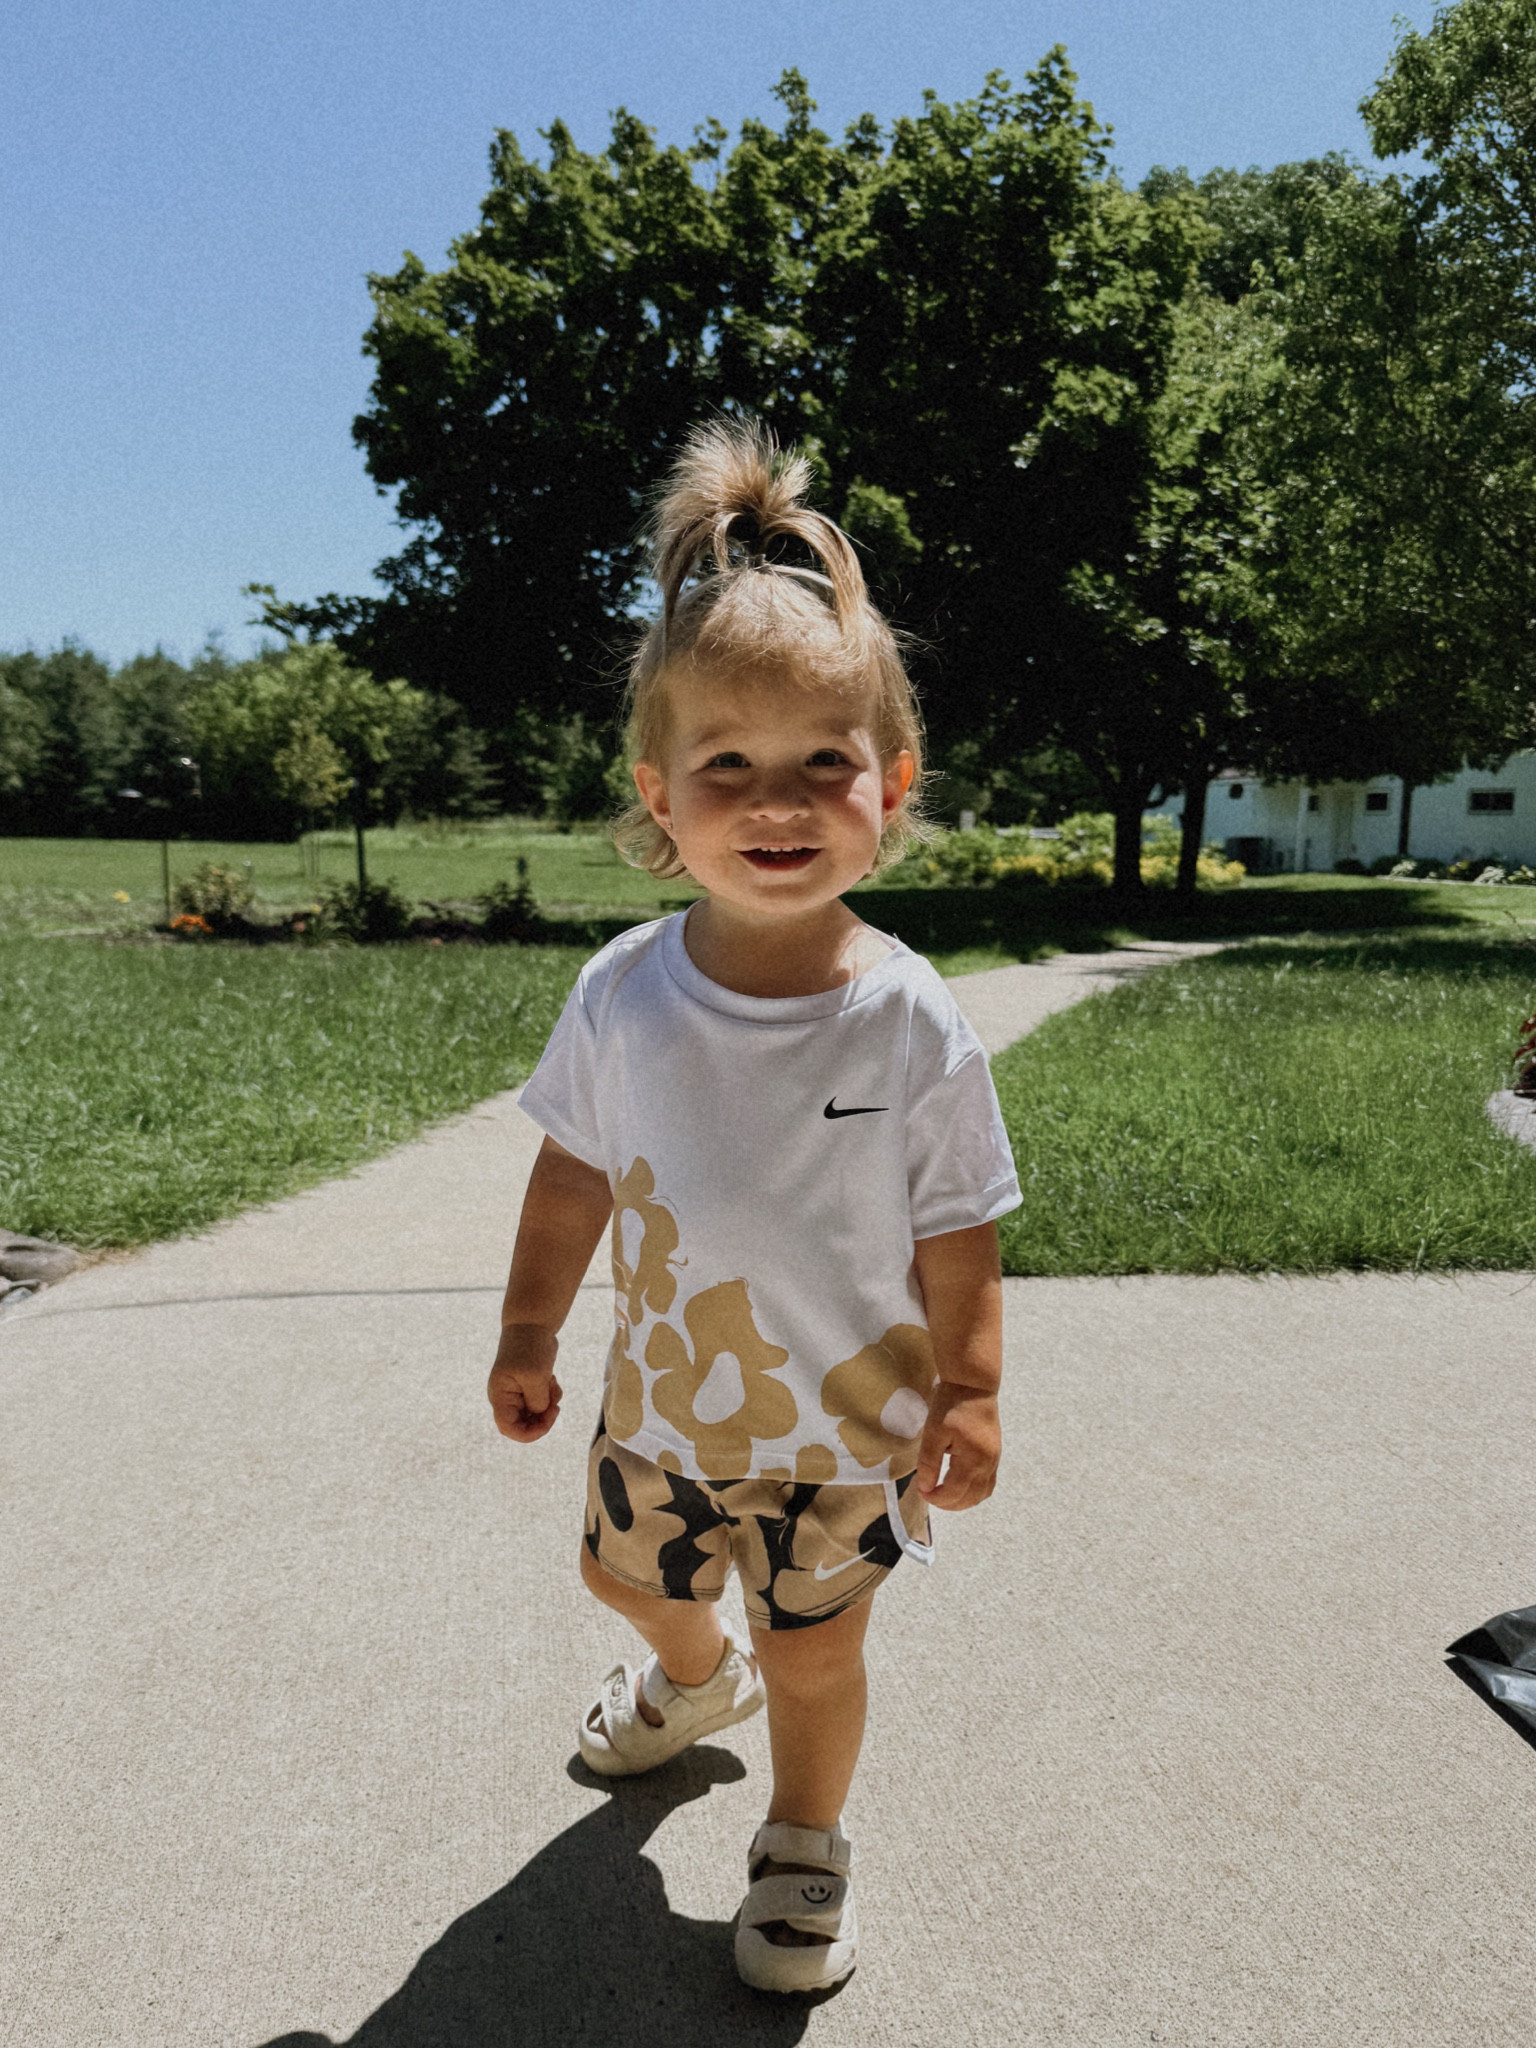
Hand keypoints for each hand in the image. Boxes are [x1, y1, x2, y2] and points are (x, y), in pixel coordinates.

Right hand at [488, 1323, 562, 1441]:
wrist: (532, 1324)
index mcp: (501, 1396)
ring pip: (535, 1414)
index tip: (547, 1423)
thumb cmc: (530, 1348)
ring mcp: (518, 1393)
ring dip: (548, 1405)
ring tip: (552, 1384)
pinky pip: (542, 1403)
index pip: (508, 1428)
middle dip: (542, 1418)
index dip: (528, 1434)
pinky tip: (552, 1380)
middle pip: (523, 1424)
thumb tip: (540, 1414)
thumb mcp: (535, 1377)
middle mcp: (506, 1398)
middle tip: (556, 1406)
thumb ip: (537, 1402)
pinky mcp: (529, 1387)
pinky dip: (551, 1396)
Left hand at [914, 1383, 999, 1510]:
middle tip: (929, 1495)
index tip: (920, 1491)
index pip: (954, 1492)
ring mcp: (994, 1459)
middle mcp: (988, 1464)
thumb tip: (925, 1487)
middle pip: (971, 1498)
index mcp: (973, 1459)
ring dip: (963, 1500)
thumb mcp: (934, 1432)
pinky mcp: (995, 1454)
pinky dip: (974, 1491)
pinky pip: (988, 1483)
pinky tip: (960, 1486)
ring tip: (943, 1495)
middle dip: (949, 1503)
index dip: (936, 1497)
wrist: (973, 1384)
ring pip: (982, 1493)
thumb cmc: (951, 1404)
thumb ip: (929, 1462)